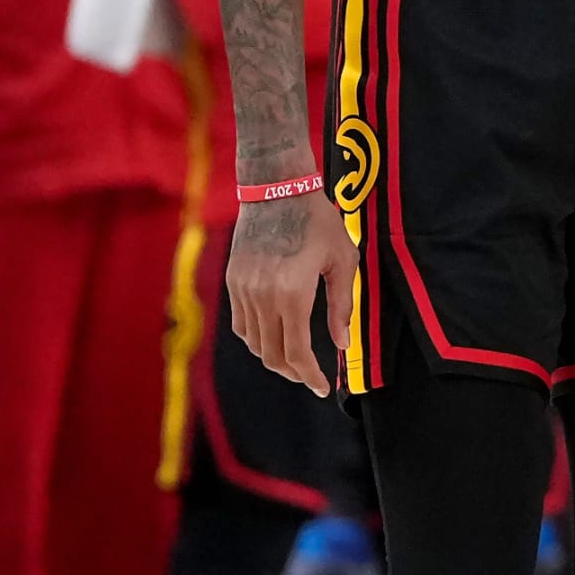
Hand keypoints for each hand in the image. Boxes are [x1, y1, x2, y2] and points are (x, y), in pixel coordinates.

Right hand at [226, 191, 356, 395]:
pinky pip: (242, 324)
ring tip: (295, 360)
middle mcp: (263, 296)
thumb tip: (341, 344)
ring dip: (274, 358)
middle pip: (273, 355)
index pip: (298, 353)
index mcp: (293, 294)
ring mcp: (243, 290)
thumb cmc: (318, 221)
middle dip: (294, 373)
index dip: (311, 376)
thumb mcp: (342, 261)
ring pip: (255, 343)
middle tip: (311, 377)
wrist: (276, 188)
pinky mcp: (233, 282)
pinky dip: (257, 339)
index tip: (322, 387)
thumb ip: (341, 306)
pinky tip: (274, 337)